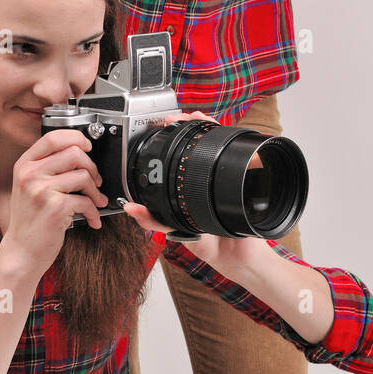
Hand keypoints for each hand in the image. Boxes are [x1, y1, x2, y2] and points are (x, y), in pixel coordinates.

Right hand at [0, 128, 108, 279]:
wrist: (21, 252)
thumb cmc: (29, 220)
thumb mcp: (28, 186)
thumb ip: (46, 167)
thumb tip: (78, 150)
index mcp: (24, 165)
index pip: (53, 137)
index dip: (76, 137)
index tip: (87, 146)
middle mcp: (30, 175)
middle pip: (74, 153)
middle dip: (92, 167)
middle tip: (95, 180)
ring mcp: (41, 191)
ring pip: (83, 175)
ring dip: (96, 190)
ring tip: (96, 200)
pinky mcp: (55, 208)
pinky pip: (86, 201)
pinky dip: (94, 211)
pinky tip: (92, 218)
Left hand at [121, 111, 271, 282]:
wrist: (235, 257)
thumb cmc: (207, 243)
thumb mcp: (175, 231)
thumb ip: (154, 221)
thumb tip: (132, 208)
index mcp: (188, 185)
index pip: (179, 155)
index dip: (172, 136)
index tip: (164, 123)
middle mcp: (205, 177)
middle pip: (198, 141)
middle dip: (187, 123)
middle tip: (177, 116)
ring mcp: (224, 175)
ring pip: (215, 142)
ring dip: (206, 125)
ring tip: (194, 116)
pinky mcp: (240, 178)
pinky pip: (233, 154)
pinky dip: (225, 137)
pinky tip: (215, 128)